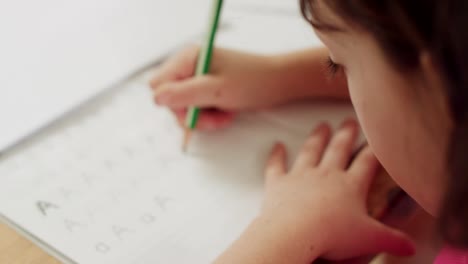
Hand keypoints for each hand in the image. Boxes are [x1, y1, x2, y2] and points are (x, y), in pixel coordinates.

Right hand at [149, 45, 292, 129]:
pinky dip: (209, 116)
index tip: (194, 109)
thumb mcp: (217, 90)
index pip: (159, 85)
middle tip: (213, 118)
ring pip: (183, 108)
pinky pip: (196, 109)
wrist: (279, 84)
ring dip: (202, 118)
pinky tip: (226, 114)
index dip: (173, 103)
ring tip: (224, 116)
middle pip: (169, 99)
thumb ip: (184, 94)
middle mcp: (189, 66)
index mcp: (188, 58)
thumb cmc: (253, 82)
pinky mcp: (207, 90)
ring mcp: (198, 79)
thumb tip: (156, 98)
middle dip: (190, 114)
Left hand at [261, 119, 414, 260]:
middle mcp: (326, 174)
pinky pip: (277, 165)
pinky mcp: (279, 183)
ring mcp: (301, 176)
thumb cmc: (332, 236)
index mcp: (349, 185)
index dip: (374, 150)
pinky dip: (276, 155)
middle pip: (338, 149)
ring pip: (311, 151)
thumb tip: (411, 247)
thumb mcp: (369, 239)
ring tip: (321, 126)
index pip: (366, 163)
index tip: (379, 137)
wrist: (295, 234)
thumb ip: (392, 240)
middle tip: (349, 121)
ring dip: (317, 138)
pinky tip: (277, 145)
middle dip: (346, 135)